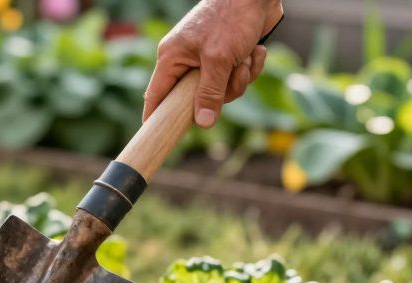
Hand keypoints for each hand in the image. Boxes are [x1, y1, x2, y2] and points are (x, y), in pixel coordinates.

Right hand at [143, 0, 283, 126]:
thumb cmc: (231, 18)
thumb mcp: (219, 59)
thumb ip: (210, 92)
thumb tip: (203, 123)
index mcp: (173, 57)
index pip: (157, 95)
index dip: (156, 116)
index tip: (158, 135)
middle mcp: (187, 60)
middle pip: (196, 99)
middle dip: (222, 91)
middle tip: (232, 75)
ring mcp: (208, 60)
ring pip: (221, 91)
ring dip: (240, 78)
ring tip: (246, 58)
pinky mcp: (228, 58)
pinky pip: (236, 79)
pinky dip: (250, 68)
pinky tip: (255, 51)